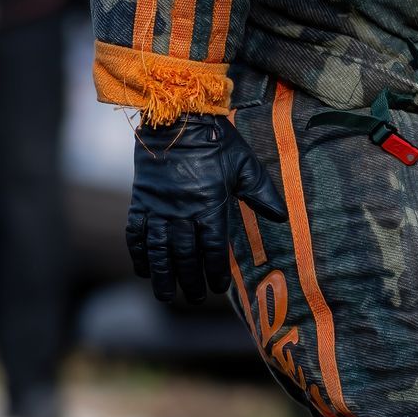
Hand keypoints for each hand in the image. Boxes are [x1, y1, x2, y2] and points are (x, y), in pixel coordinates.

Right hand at [127, 114, 287, 304]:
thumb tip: (281, 218)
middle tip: (195, 298)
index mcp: (210, 204)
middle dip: (190, 280)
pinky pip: (136, 232)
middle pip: (185, 255)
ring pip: (158, 250)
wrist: (178, 118)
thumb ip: (262, 193)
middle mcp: (182, 210)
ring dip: (162, 276)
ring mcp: (159, 207)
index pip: (213, 247)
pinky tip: (143, 270)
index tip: (218, 287)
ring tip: (165, 297)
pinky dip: (138, 253)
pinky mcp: (141, 200)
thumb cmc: (216, 141)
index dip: (215, 270)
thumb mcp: (245, 165)